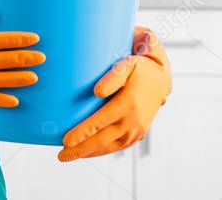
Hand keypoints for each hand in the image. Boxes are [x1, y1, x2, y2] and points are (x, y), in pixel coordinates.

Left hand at [58, 26, 170, 161]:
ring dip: (90, 153)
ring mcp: (137, 130)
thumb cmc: (138, 70)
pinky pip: (118, 146)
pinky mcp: (138, 134)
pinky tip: (89, 151)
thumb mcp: (127, 65)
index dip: (82, 133)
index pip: (100, 123)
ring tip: (70, 155)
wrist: (160, 80)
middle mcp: (133, 122)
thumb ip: (112, 77)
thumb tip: (97, 92)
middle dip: (81, 149)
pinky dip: (103, 151)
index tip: (65, 141)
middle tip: (61, 155)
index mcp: (128, 105)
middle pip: (102, 140)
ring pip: (110, 147)